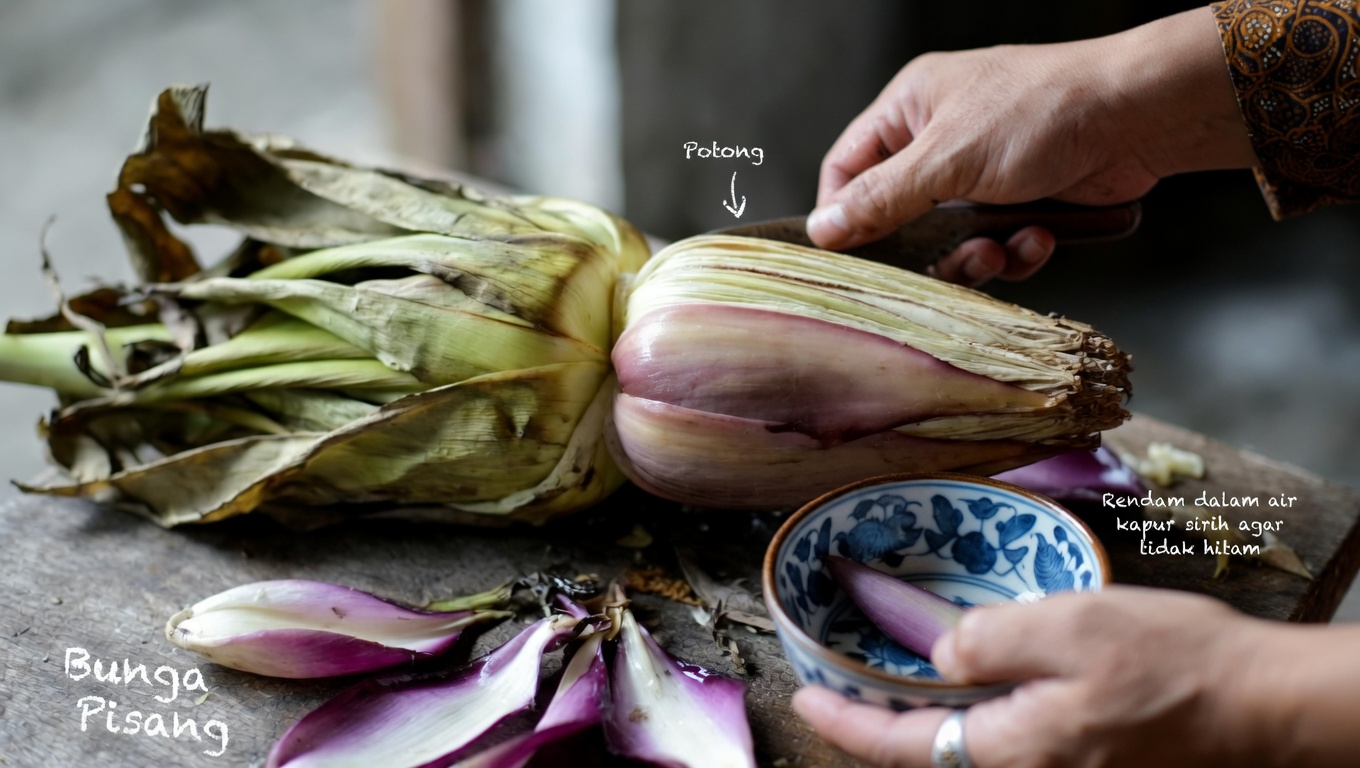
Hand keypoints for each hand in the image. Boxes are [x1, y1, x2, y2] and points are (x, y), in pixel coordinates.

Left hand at [793, 587, 1293, 767]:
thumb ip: (993, 639)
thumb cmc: (1177, 663)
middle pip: (927, 754)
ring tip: (887, 677)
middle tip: (836, 681)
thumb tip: (942, 653)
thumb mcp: (1073, 625)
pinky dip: (967, 716)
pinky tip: (965, 680)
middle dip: (875, 721)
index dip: (844, 720)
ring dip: (919, 719)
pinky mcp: (1083, 762)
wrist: (1264, 705)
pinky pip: (1004, 744)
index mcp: (1014, 748)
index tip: (802, 695)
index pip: (900, 746)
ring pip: (965, 750)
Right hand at [808, 8, 1256, 285]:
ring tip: (1001, 251)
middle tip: (944, 264)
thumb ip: (880, 199)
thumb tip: (824, 230)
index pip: (847, 167)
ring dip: (975, 256)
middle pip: (899, 215)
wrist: (1138, 118)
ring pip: (949, 239)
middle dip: (925, 249)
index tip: (851, 255)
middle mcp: (940, 138)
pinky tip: (1039, 238)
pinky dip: (1016, 251)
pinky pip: (996, 243)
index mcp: (910, 108)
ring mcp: (982, 171)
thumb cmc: (1041, 113)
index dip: (843, 214)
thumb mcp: (946, 159)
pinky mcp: (1021, 199)